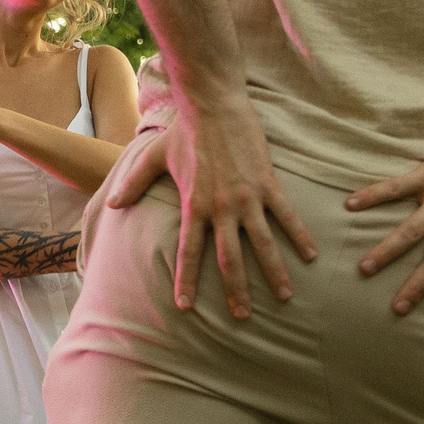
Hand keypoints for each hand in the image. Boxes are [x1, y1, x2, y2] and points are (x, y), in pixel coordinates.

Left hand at [105, 92, 316, 319]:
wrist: (214, 106)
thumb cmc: (184, 132)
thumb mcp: (153, 158)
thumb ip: (134, 184)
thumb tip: (113, 204)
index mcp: (194, 205)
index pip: (188, 252)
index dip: (186, 281)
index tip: (185, 307)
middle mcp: (220, 207)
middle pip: (229, 258)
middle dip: (236, 290)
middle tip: (243, 317)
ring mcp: (247, 197)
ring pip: (262, 244)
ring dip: (274, 272)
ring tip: (285, 297)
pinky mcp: (267, 184)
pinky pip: (286, 216)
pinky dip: (300, 236)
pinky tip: (311, 256)